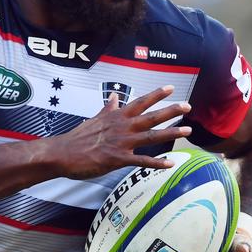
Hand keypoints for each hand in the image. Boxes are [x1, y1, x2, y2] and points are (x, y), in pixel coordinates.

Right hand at [51, 85, 191, 179]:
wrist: (64, 153)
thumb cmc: (78, 137)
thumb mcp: (95, 119)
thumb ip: (108, 109)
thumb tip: (114, 97)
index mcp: (117, 116)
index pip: (140, 102)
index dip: (156, 94)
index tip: (170, 88)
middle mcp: (123, 126)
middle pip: (152, 116)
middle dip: (171, 110)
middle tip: (188, 106)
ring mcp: (122, 142)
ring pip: (152, 136)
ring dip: (171, 133)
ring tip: (188, 131)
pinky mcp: (119, 159)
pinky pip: (142, 161)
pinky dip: (157, 163)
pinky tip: (170, 163)